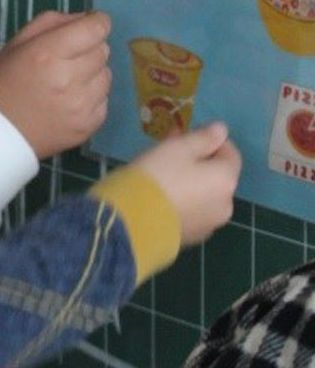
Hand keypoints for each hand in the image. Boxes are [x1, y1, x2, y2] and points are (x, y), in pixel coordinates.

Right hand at [0, 10, 111, 158]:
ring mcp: (81, 105)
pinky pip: (104, 100)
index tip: (89, 26)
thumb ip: (51, 22)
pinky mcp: (88, 126)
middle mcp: (69, 78)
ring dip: (92, 73)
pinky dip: (92, 96)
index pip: (96, 29)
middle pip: (103, 50)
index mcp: (48, 53)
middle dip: (89, 49)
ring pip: (107, 74)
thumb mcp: (16, 43)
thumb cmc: (2, 83)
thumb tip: (85, 18)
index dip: (96, 23)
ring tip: (67, 81)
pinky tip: (69, 100)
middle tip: (66, 59)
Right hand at [130, 122, 240, 246]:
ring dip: (193, 182)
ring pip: (206, 195)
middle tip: (172, 152)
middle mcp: (226, 203)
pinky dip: (185, 202)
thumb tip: (221, 130)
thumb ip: (204, 137)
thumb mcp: (179, 147)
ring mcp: (211, 224)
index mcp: (226, 179)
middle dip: (200, 161)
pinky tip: (164, 198)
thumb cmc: (159, 175)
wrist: (136, 221)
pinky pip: (194, 212)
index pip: (231, 153)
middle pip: (218, 175)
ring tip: (165, 176)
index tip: (188, 135)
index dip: (212, 140)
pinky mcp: (194, 237)